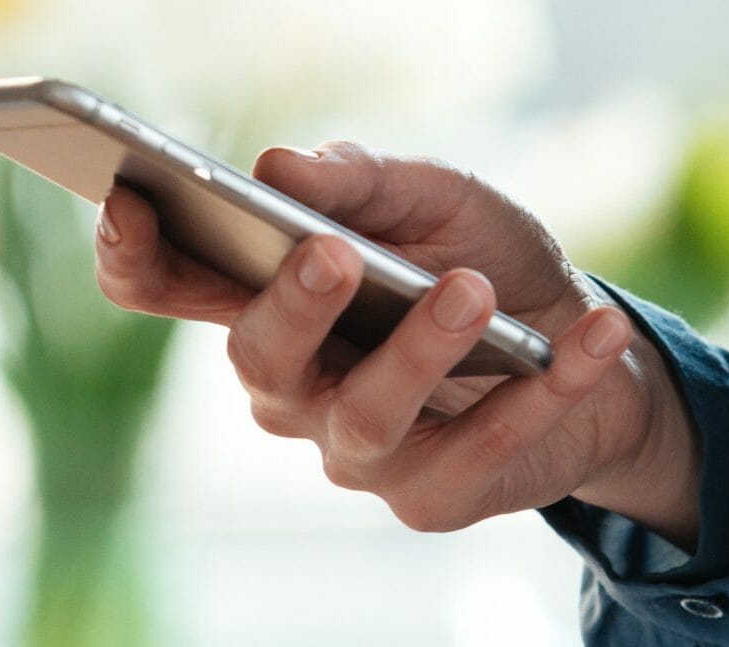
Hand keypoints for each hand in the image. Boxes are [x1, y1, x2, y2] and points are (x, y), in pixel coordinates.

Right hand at [93, 141, 698, 541]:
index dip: (134, 255)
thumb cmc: (485, 261)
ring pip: (366, 414)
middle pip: (259, 359)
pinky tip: (593, 335)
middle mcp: (294, 388)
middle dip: (293, 306)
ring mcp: (357, 451)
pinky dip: (548, 388)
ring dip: (421, 349)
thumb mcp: (437, 199)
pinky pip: (484, 446)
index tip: (135, 205)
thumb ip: (363, 181)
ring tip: (472, 291)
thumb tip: (282, 167)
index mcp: (268, 302)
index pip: (166, 286)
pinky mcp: (434, 497)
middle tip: (332, 253)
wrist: (591, 344)